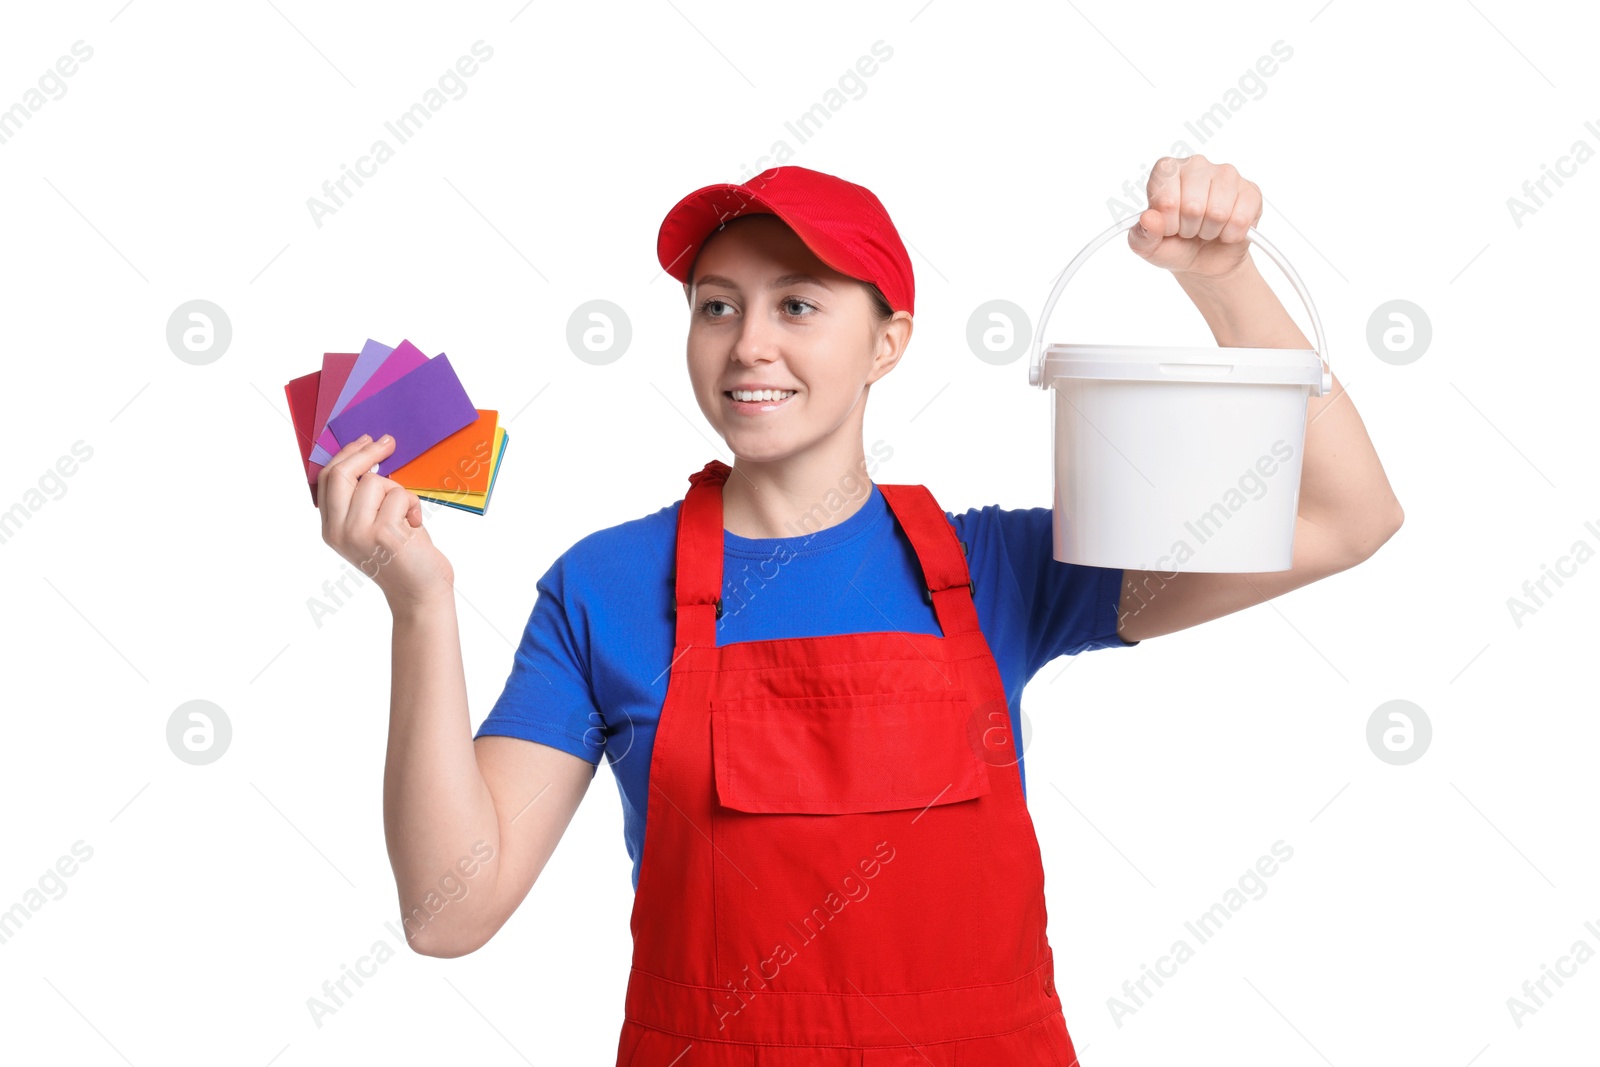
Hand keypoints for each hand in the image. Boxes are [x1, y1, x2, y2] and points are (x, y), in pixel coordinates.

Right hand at [317, 434, 454, 613]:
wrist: (420, 593)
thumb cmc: (402, 556)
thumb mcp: (371, 528)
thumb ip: (361, 501)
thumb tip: (368, 456)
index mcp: (330, 529)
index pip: (326, 479)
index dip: (347, 454)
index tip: (366, 441)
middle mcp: (338, 531)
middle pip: (342, 474)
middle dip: (367, 453)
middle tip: (389, 443)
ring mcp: (359, 532)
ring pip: (376, 482)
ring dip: (399, 491)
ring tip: (406, 515)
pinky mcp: (384, 533)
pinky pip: (399, 495)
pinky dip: (413, 505)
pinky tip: (415, 526)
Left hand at [1127, 155, 1261, 278]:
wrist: (1204, 261)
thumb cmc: (1173, 245)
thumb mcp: (1149, 247)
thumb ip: (1142, 235)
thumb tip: (1149, 218)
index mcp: (1166, 170)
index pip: (1166, 200)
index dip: (1168, 224)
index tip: (1169, 227)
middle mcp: (1196, 164)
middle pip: (1193, 206)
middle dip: (1189, 229)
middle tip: (1189, 229)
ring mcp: (1226, 173)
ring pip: (1218, 212)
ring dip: (1210, 231)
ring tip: (1205, 228)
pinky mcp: (1250, 190)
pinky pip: (1241, 219)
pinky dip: (1231, 235)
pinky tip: (1225, 230)